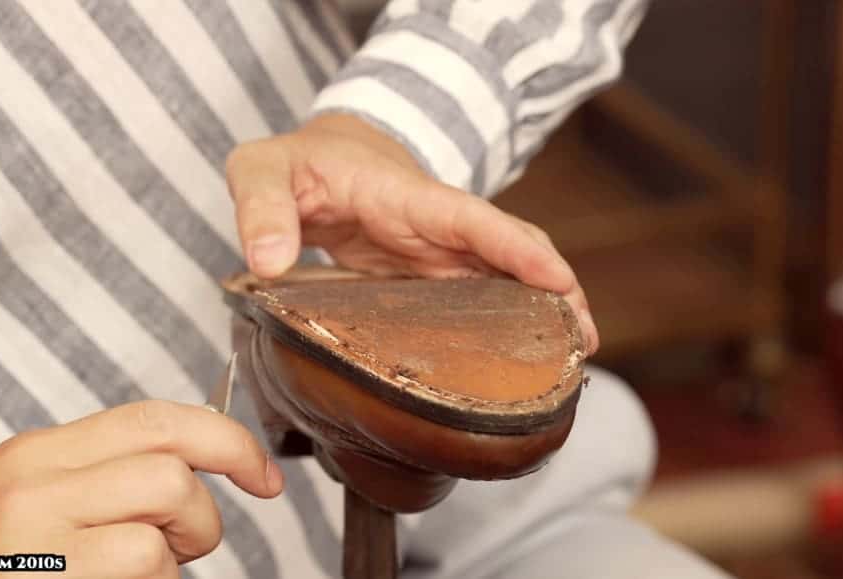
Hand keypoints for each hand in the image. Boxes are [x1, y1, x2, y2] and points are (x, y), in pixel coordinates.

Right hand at [0, 401, 280, 577]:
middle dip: (207, 508)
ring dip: (177, 555)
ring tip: (138, 575)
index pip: (155, 420)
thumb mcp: (14, 497)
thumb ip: (90, 476)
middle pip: (173, 466)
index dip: (228, 440)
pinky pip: (144, 566)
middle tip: (192, 542)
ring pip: (166, 519)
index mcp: (37, 454)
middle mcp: (38, 482)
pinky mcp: (53, 578)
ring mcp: (39, 534)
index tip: (261, 473)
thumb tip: (179, 473)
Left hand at [226, 114, 597, 352]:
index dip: (517, 249)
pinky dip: (504, 325)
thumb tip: (267, 262)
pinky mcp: (427, 277)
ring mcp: (434, 254)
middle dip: (554, 292)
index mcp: (404, 197)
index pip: (472, 220)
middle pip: (510, 253)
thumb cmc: (292, 162)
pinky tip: (517, 361)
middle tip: (582, 344)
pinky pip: (476, 299)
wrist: (317, 160)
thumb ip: (261, 209)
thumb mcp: (260, 170)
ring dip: (539, 316)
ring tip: (568, 366)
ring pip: (502, 281)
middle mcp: (433, 227)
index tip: (559, 281)